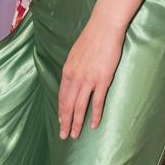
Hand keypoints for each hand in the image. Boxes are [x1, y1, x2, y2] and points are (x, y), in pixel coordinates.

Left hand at [58, 12, 125, 138]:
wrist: (104, 28)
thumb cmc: (91, 38)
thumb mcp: (75, 53)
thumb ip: (73, 67)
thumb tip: (73, 77)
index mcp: (68, 70)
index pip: (62, 95)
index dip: (61, 110)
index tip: (60, 121)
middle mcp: (75, 77)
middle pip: (68, 104)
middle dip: (65, 121)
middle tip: (64, 136)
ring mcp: (88, 80)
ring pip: (79, 106)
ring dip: (76, 123)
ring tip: (75, 135)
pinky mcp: (102, 80)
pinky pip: (97, 102)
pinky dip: (95, 115)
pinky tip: (93, 125)